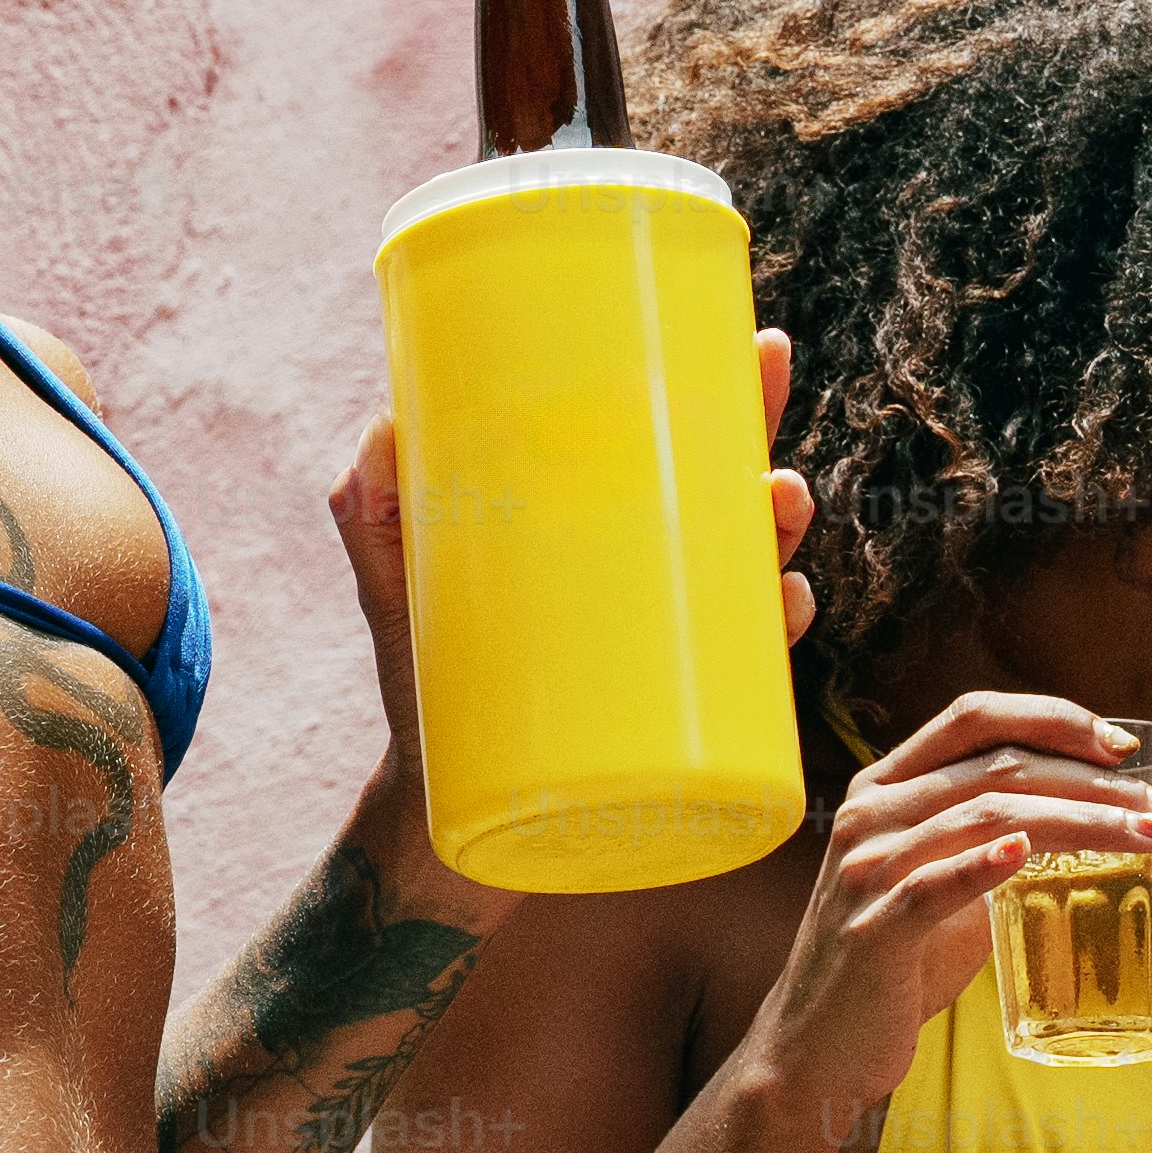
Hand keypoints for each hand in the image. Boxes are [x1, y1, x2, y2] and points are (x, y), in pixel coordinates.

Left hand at [327, 327, 817, 784]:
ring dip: (778, 522)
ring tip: (779, 497)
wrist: (437, 818)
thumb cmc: (426, 685)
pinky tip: (782, 602)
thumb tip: (381, 431)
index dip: (710, 387)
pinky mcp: (675, 716)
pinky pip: (747, 668)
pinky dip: (771, 631)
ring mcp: (663, 645)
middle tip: (771, 375)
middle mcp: (641, 578)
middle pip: (720, 488)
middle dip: (760, 428)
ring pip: (746, 567)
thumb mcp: (394, 586)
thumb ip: (369, 510)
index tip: (742, 335)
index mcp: (592, 530)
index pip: (660, 443)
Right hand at [736, 691, 1151, 1123]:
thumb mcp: (943, 884)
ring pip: (987, 816)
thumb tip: (1100, 827)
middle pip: (997, 766)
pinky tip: (1028, 856)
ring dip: (1079, 821)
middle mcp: (870, 812)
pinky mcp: (872, 930)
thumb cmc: (896, 963)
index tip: (1123, 746)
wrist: (818, 1048)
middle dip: (1092, 781)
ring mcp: (867, 869)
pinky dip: (984, 866)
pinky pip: (933, 887)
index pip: (974, 718)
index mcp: (886, 786)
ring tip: (1144, 836)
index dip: (1052, 718)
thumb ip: (996, 846)